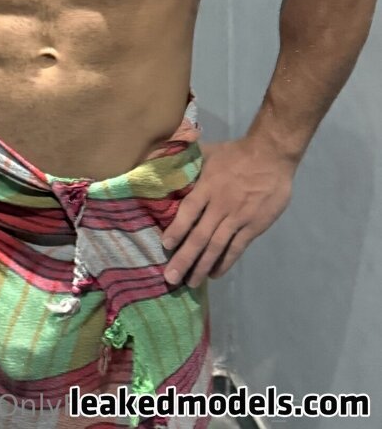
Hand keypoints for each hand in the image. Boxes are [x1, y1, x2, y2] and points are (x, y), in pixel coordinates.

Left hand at [160, 137, 295, 287]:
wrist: (271, 156)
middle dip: (184, 258)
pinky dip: (225, 262)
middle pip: (200, 236)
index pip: (188, 212)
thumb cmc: (236, 153)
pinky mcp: (253, 226)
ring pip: (217, 246)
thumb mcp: (208, 151)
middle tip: (171, 278)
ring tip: (190, 282)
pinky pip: (236, 248)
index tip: (165, 246)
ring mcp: (238, 218)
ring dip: (202, 266)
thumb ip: (186, 159)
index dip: (177, 230)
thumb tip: (161, 160)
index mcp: (208, 186)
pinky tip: (214, 273)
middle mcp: (220, 205)